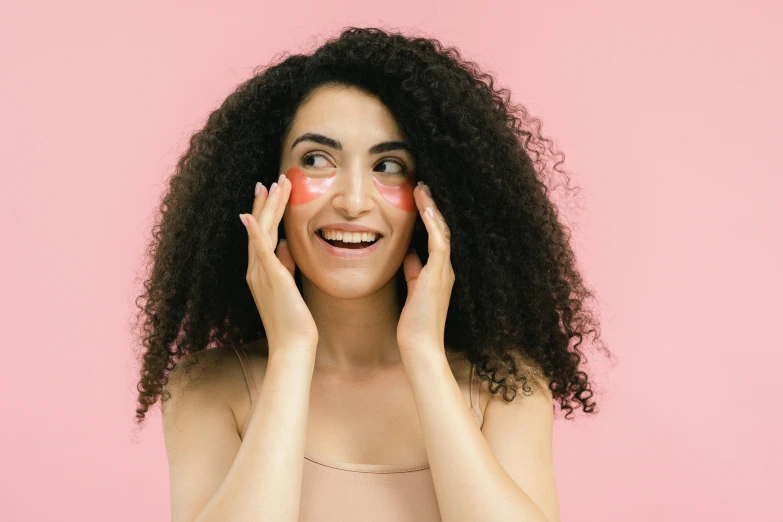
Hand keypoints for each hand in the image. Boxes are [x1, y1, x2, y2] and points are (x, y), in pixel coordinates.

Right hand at [240, 174, 317, 356]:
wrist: (292, 346)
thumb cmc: (294, 321)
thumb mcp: (290, 287)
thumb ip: (285, 265)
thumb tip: (285, 245)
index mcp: (260, 271)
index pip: (262, 235)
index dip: (265, 212)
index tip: (269, 192)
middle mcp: (256, 270)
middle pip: (259, 229)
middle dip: (265, 203)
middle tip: (269, 181)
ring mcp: (261, 274)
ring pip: (261, 233)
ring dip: (267, 207)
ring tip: (274, 185)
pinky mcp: (271, 279)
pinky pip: (260, 252)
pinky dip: (254, 233)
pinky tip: (250, 216)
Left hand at [397, 182, 454, 359]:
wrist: (420, 346)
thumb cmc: (414, 324)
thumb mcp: (411, 290)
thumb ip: (413, 271)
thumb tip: (409, 253)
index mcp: (439, 271)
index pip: (435, 237)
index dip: (428, 217)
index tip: (419, 199)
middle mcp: (445, 268)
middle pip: (442, 229)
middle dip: (432, 207)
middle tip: (422, 186)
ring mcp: (444, 270)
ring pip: (442, 230)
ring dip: (431, 208)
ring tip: (422, 188)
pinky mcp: (438, 273)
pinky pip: (439, 240)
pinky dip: (432, 221)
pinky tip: (424, 205)